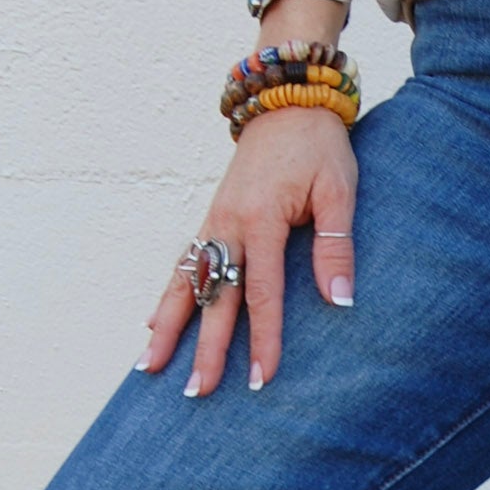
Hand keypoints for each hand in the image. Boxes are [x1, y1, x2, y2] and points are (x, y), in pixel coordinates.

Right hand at [140, 106, 357, 397]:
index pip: (262, 295)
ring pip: (186, 283)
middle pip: (215, 299)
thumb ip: (337, 246)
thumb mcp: (340, 191)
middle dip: (205, 349)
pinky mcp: (211, 218)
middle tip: (196, 392)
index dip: (261, 340)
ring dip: (169, 328)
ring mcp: (213, 221)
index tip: (260, 378)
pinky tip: (154, 326)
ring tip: (149, 368)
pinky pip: (184, 264)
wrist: (288, 97)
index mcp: (261, 220)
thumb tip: (340, 301)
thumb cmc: (320, 146)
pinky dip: (168, 297)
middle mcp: (228, 224)